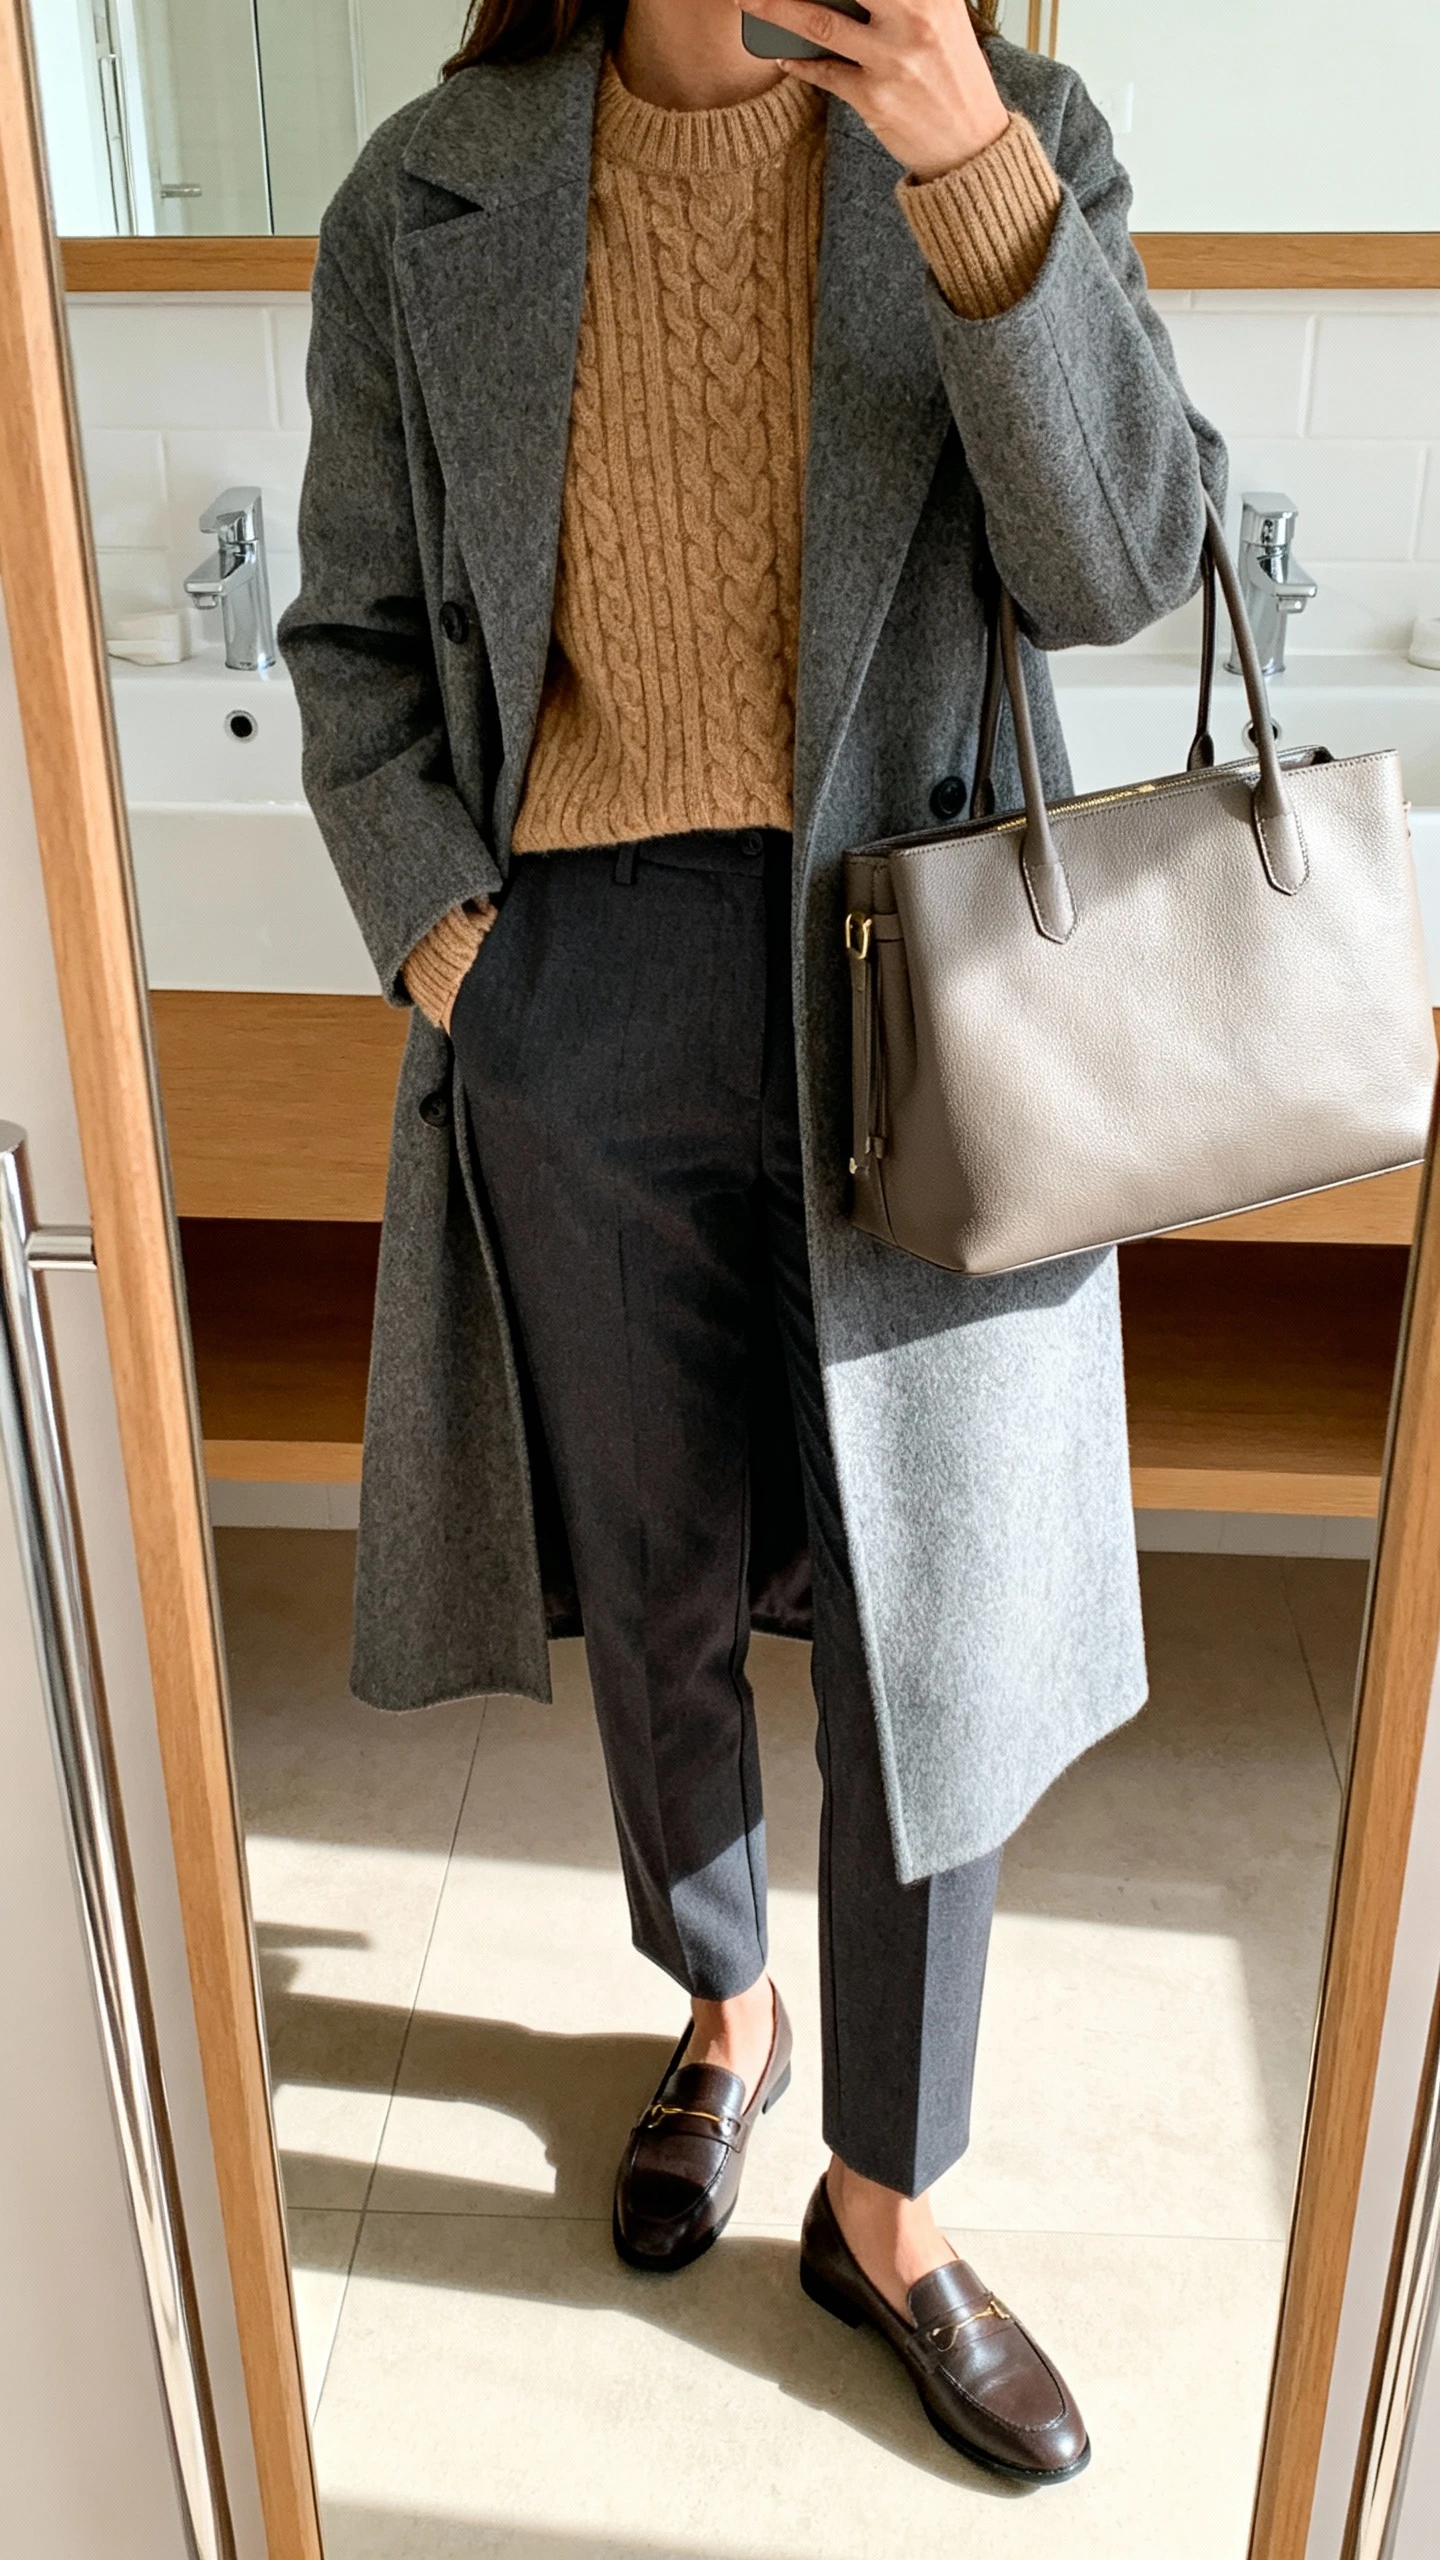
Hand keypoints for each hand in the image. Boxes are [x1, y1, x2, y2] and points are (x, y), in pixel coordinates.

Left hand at [744, 0, 1009, 179]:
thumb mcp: (942, 16)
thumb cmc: (953, 73)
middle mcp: (916, 18)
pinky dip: (798, 62)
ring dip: (774, 8)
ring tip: (747, 1)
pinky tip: (783, 55)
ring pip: (819, 23)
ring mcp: (893, 59)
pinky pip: (824, 72)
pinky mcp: (875, 98)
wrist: (971, 145)